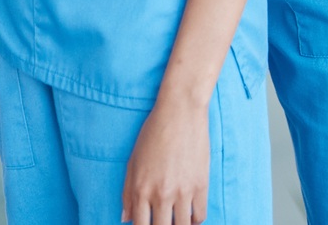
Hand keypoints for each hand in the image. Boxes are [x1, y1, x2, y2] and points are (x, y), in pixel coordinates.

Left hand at [121, 92, 209, 224]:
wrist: (180, 113)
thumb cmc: (153, 134)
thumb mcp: (133, 161)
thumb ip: (127, 192)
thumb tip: (125, 218)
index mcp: (141, 188)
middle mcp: (161, 194)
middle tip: (161, 220)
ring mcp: (183, 192)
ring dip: (178, 224)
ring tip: (174, 217)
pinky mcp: (201, 186)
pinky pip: (199, 216)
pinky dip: (193, 219)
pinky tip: (188, 213)